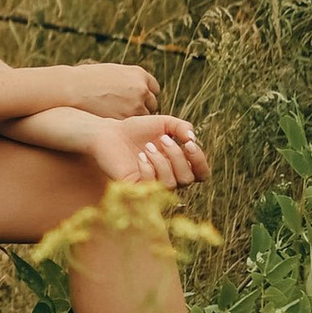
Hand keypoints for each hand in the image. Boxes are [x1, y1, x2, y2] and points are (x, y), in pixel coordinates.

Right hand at [54, 60, 159, 119]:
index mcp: (139, 73)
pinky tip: (114, 124)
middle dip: (142, 108)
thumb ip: (128, 81)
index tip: (136, 100)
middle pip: (152, 104)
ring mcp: (136, 105)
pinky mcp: (127, 120)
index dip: (145, 95)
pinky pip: (133, 126)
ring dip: (135, 118)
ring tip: (118, 119)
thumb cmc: (86, 79)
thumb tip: (134, 90)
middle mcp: (141, 88)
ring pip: (144, 117)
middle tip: (126, 112)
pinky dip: (126, 126)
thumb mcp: (111, 72)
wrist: (71, 89)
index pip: (153, 88)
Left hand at [81, 111, 208, 190]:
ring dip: (162, 162)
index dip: (199, 160)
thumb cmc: (138, 130)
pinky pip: (151, 187)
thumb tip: (193, 140)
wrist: (110, 133)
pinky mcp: (137, 189)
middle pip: (188, 179)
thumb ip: (182, 127)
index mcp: (179, 165)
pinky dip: (149, 169)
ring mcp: (154, 185)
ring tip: (148, 146)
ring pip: (171, 184)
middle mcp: (169, 178)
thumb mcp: (164, 123)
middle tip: (163, 139)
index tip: (189, 143)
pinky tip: (140, 156)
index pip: (201, 173)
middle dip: (178, 157)